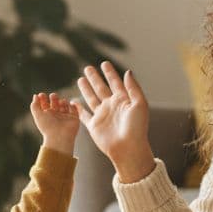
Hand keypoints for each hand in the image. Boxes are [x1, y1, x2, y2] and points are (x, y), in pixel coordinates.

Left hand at [30, 92, 80, 155]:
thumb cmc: (47, 126)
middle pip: (55, 103)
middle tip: (53, 96)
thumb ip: (34, 105)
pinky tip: (68, 104)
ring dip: (62, 101)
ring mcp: (65, 117)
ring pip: (64, 105)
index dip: (42, 98)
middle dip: (54, 97)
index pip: (44, 104)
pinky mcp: (74, 118)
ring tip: (61, 102)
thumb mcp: (37, 115)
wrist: (60, 137)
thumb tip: (35, 96)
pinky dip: (72, 104)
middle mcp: (56, 116)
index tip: (41, 95)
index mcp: (47, 116)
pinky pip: (74, 108)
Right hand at [75, 61, 154, 182]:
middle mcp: (111, 106)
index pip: (115, 83)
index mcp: (123, 100)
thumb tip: (128, 71)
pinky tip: (73, 101)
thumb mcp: (139, 104)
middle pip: (101, 88)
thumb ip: (133, 88)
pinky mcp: (94, 126)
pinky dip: (78, 109)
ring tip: (80, 79)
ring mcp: (102, 115)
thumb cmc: (137, 127)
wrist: (128, 148)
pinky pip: (83, 115)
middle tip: (88, 68)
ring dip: (86, 89)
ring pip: (91, 98)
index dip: (110, 73)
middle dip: (95, 78)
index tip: (104, 63)